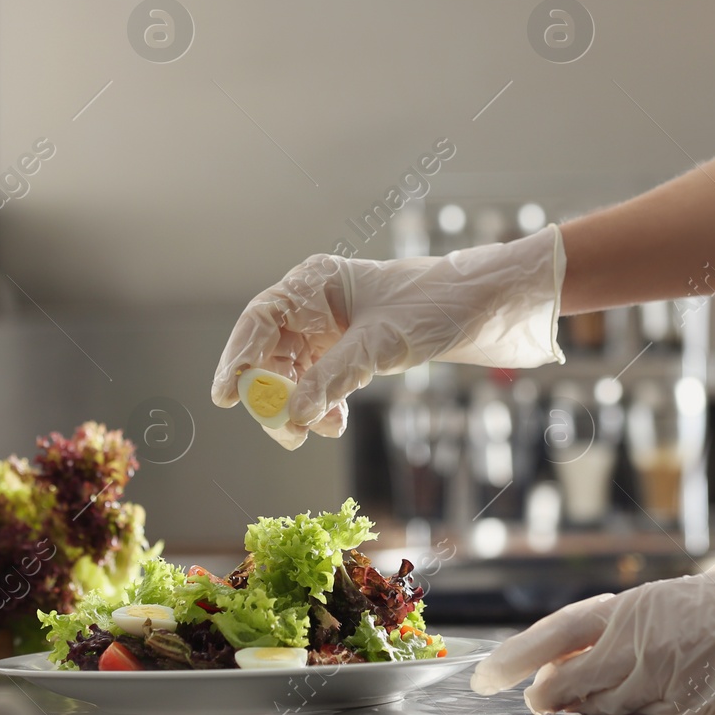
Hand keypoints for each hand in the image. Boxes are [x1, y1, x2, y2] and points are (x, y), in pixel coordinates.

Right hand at [211, 225, 565, 448]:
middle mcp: (315, 306)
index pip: (259, 320)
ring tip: (319, 430)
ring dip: (299, 407)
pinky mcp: (350, 353)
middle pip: (269, 354)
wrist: (488, 308)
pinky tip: (333, 422)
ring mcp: (331, 331)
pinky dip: (321, 407)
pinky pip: (318, 386)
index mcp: (314, 284)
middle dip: (272, 395)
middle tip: (284, 431)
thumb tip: (290, 414)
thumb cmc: (435, 306)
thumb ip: (332, 377)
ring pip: (292, 376)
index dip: (237, 358)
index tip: (225, 397)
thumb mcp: (381, 344)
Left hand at [469, 539, 714, 714]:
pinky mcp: (684, 714)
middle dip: (546, 695)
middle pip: (567, 681)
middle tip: (536, 699)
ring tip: (574, 707)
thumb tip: (576, 649)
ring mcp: (661, 685)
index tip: (485, 675)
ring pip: (596, 710)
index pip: (555, 633)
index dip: (515, 655)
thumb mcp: (668, 602)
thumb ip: (623, 628)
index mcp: (632, 608)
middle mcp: (638, 646)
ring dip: (579, 713)